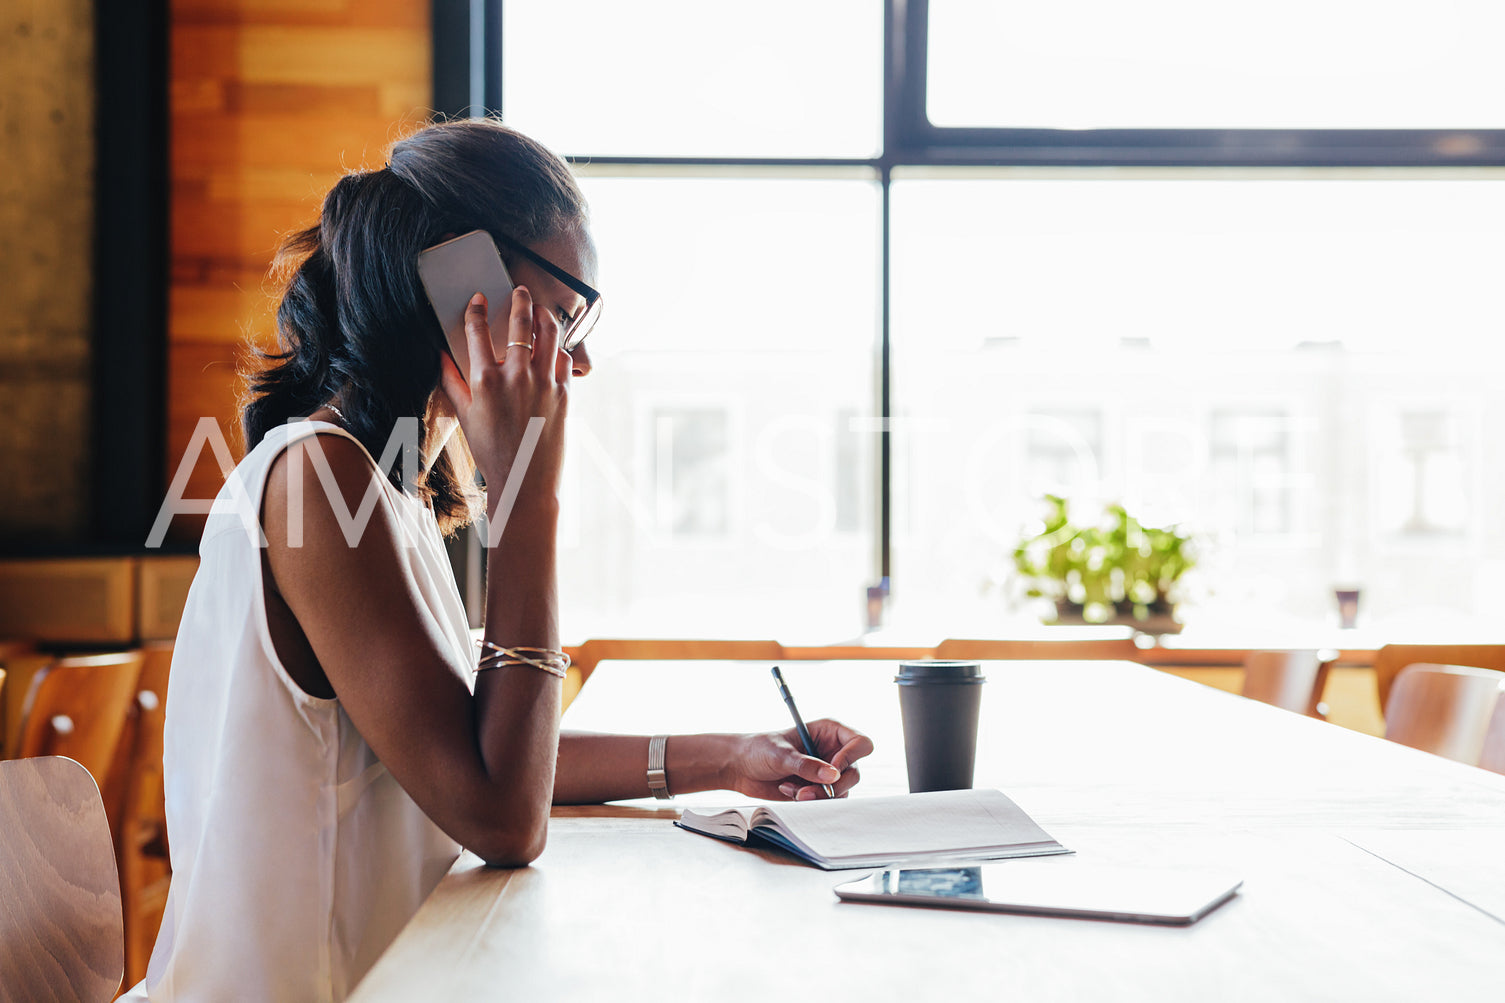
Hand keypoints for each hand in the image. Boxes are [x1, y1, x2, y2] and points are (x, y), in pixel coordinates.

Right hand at [437, 287, 571, 513]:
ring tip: (541, 310)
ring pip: (549, 334)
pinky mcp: (564, 393)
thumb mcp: (464, 416)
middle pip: (520, 323)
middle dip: (520, 300)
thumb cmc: (491, 451)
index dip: (477, 310)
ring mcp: (543, 383)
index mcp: (485, 380)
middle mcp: (516, 376)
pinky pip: (564, 358)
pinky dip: (558, 347)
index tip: (479, 300)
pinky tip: (553, 345)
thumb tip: (441, 355)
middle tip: (520, 290)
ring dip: (545, 316)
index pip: (477, 331)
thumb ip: (451, 381)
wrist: (525, 481)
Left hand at [725, 719, 873, 801]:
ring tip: (794, 791)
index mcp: (829, 731)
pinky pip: (828, 801)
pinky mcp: (818, 789)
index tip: (832, 769)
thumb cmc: (758, 749)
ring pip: (842, 790)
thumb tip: (833, 775)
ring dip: (819, 796)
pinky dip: (810, 801)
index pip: (860, 743)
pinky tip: (789, 791)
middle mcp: (833, 751)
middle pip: (854, 772)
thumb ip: (806, 765)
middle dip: (832, 786)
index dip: (851, 757)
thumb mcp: (781, 754)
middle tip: (807, 792)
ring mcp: (826, 772)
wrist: (740, 768)